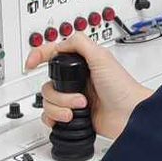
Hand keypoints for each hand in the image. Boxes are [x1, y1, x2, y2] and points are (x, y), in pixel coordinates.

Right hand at [24, 32, 149, 141]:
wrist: (130, 116)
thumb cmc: (122, 89)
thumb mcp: (102, 57)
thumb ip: (80, 43)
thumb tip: (60, 41)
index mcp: (81, 63)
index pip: (53, 54)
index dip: (38, 56)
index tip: (31, 64)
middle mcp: (76, 81)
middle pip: (47, 83)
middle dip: (59, 94)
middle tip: (80, 97)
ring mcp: (73, 99)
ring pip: (48, 101)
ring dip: (61, 106)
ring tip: (79, 109)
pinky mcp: (73, 115)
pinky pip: (51, 116)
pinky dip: (55, 118)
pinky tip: (67, 118)